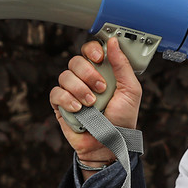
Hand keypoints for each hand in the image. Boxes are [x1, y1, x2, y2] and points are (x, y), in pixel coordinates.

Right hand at [49, 37, 141, 166]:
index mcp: (102, 72)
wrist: (110, 144)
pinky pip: (56, 93)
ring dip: (80, 89)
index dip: (92, 50)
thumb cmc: (122, 120)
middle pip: (76, 61)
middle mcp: (85, 79)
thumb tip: (113, 42)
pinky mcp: (60, 105)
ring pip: (65, 76)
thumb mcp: (131, 90)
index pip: (90, 51)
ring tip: (91, 103)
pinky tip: (78, 108)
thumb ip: (122, 65)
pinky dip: (67, 99)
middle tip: (100, 88)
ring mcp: (72, 92)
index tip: (99, 57)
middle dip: (88, 73)